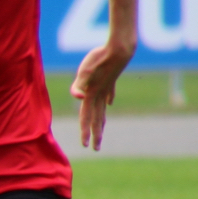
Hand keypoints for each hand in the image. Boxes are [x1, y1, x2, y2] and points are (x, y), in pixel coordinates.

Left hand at [69, 35, 135, 149]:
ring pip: (102, 108)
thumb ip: (78, 85)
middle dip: (95, 134)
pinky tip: (110, 103)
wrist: (120, 49)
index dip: (85, 131)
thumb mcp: (84, 71)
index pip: (86, 117)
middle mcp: (99, 94)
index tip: (85, 146)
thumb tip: (77, 97)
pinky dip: (108, 100)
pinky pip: (108, 94)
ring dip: (101, 120)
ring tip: (101, 129)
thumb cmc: (99, 59)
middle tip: (96, 148)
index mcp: (91, 95)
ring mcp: (106, 88)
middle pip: (96, 118)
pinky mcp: (110, 79)